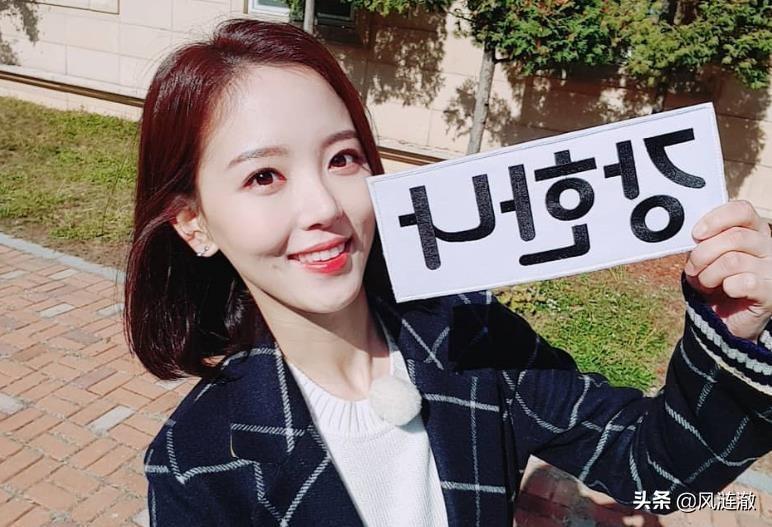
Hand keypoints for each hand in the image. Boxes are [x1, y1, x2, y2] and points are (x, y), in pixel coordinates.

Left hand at [684, 200, 771, 341]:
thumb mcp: (705, 259)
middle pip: (734, 237)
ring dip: (709, 274)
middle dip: (703, 254)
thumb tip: (693, 234)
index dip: (716, 219)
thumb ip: (702, 242)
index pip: (741, 210)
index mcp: (753, 231)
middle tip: (693, 268)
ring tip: (706, 283)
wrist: (724, 319)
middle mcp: (768, 246)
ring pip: (733, 261)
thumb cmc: (714, 282)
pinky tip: (727, 292)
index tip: (696, 234)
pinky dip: (727, 287)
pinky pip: (744, 282)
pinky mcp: (771, 292)